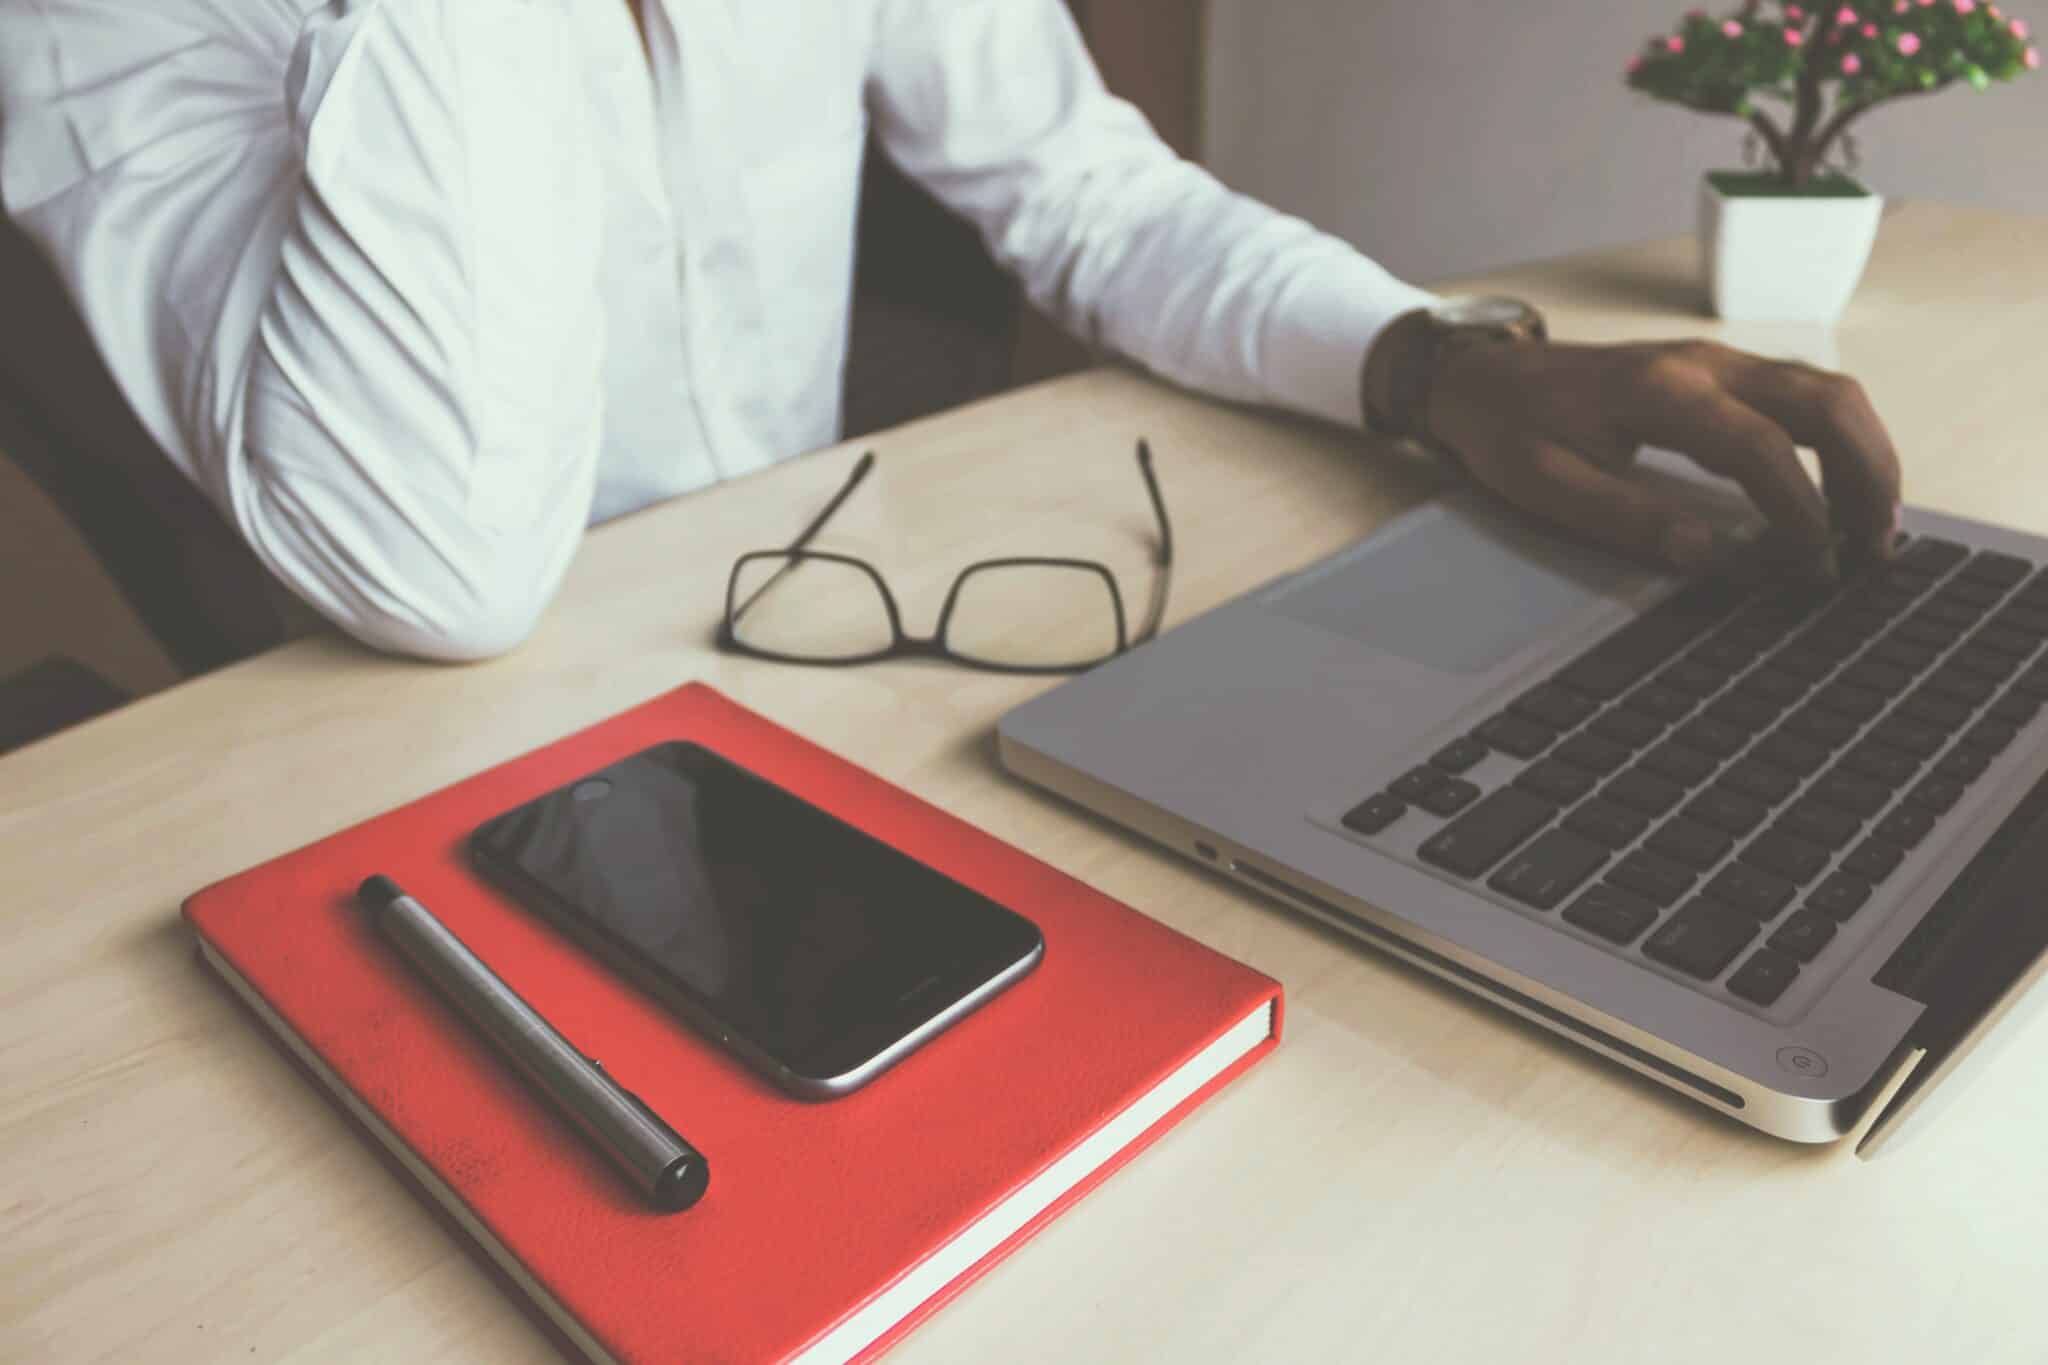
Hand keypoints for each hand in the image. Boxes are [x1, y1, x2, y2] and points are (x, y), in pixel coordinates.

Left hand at [1420, 337, 1901, 577]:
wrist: (1480, 376)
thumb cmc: (1507, 429)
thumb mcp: (1547, 485)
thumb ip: (1629, 518)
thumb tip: (1713, 557)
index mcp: (1660, 393)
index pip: (1761, 448)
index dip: (1801, 510)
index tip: (1814, 568)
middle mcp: (1703, 364)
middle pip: (1824, 401)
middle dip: (1866, 474)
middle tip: (1875, 549)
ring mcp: (1716, 361)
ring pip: (1826, 393)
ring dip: (1865, 456)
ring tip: (1873, 530)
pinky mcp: (1718, 372)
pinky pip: (1802, 397)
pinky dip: (1838, 442)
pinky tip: (1842, 492)